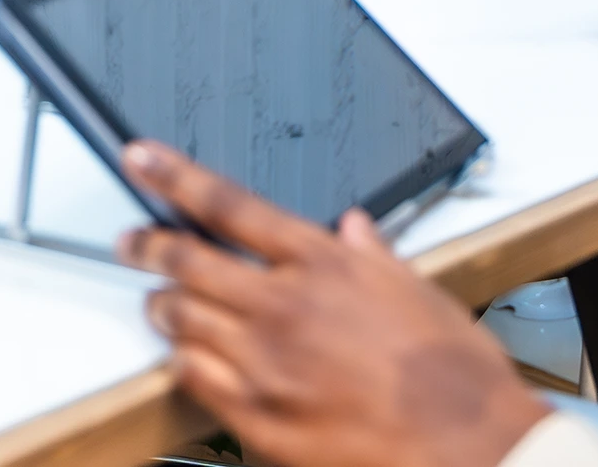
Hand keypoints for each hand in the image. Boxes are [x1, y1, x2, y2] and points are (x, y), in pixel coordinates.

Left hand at [118, 141, 549, 466]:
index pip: (228, 205)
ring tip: (157, 300)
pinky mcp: (258, 419)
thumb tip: (355, 228)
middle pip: (188, 261)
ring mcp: (264, 364)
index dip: (174, 176)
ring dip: (163, 305)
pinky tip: (184, 357)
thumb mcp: (419, 289)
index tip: (143, 159)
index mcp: (322, 263)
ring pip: (182, 320)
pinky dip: (182, 361)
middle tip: (130, 239)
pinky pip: (194, 379)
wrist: (466, 446)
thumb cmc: (452, 373)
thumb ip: (374, 255)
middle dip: (149, 244)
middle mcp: (284, 306)